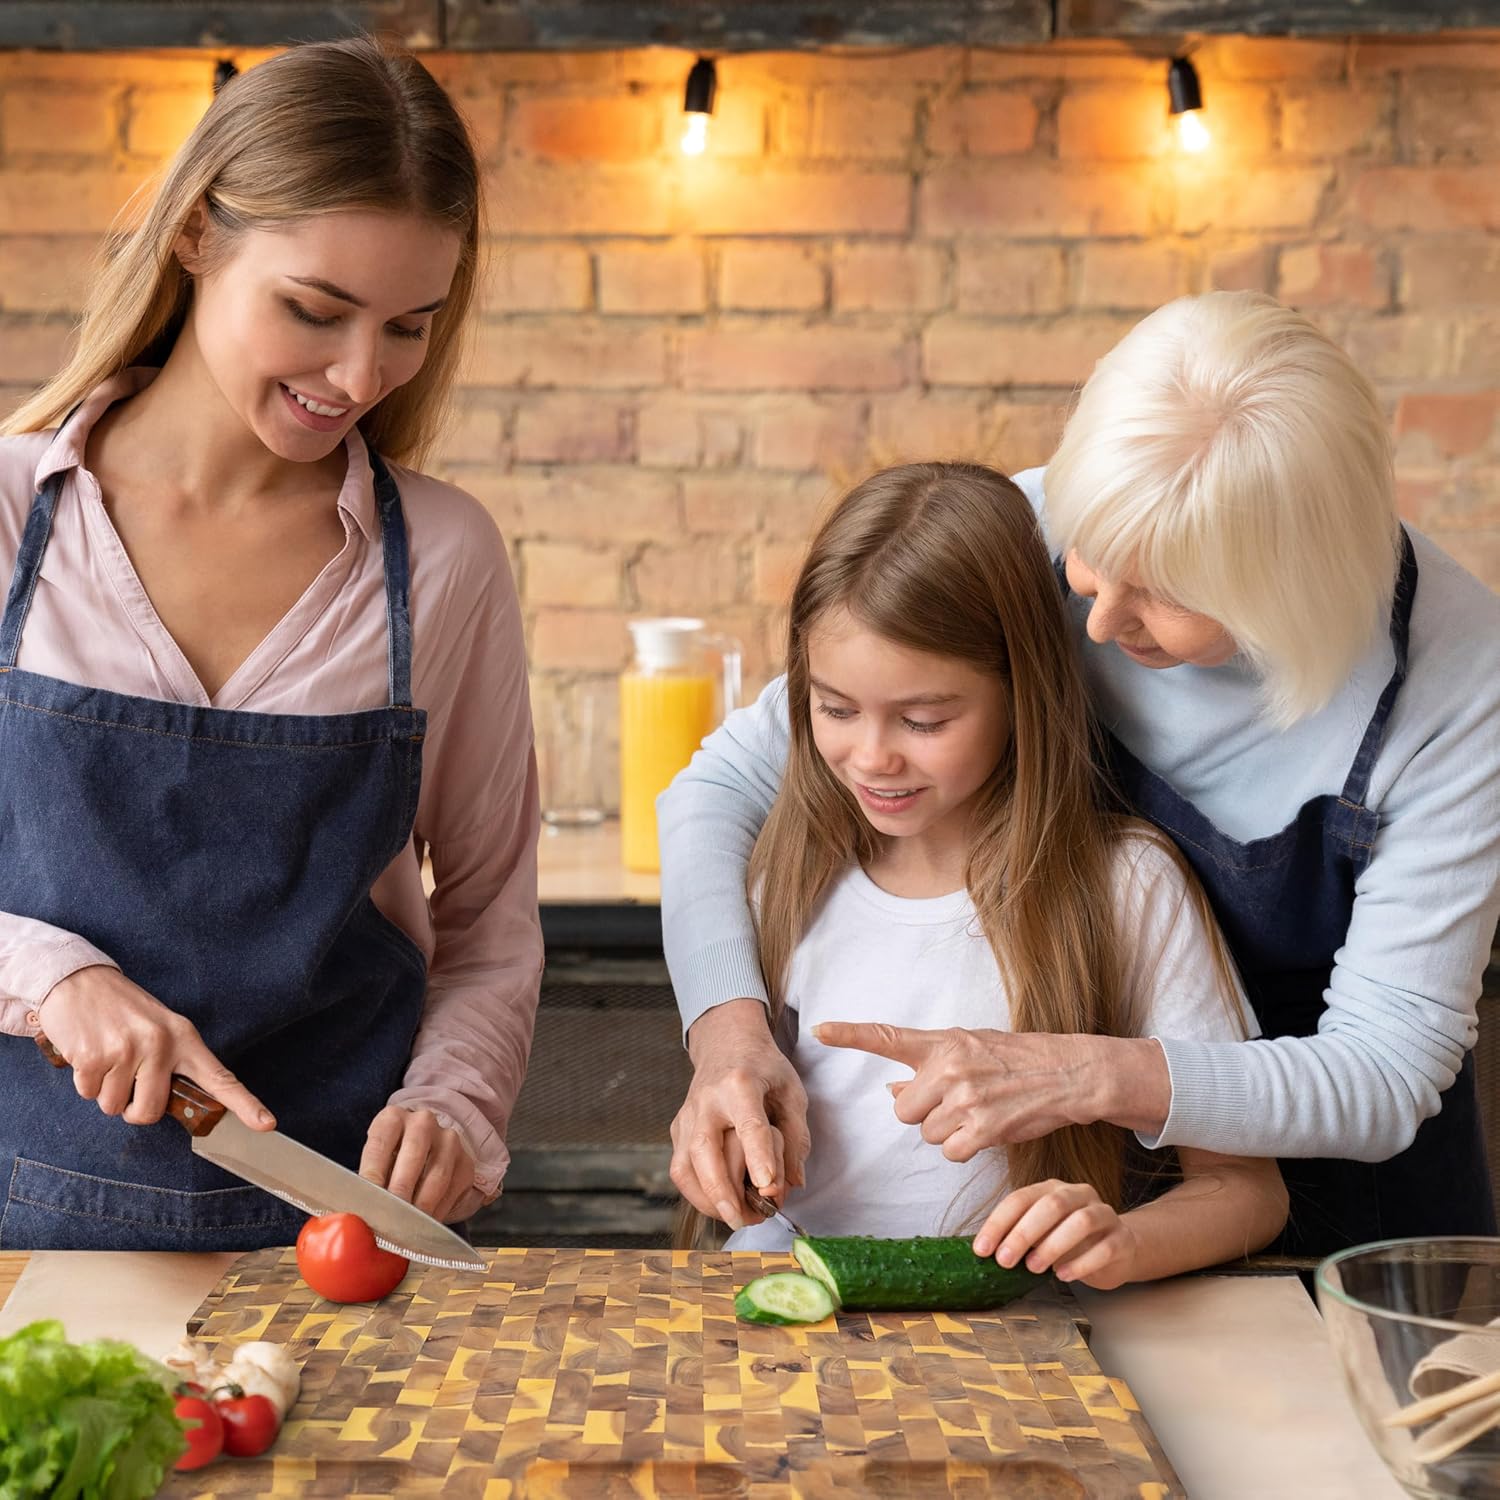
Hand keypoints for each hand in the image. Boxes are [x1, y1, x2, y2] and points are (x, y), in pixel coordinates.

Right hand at [36, 965, 274, 1130]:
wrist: (80, 981)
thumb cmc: (122, 1010)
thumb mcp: (160, 1027)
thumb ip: (173, 1062)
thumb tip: (173, 1104)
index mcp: (184, 1038)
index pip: (219, 1077)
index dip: (244, 1104)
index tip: (267, 1124)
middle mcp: (160, 1044)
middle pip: (150, 1111)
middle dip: (133, 1108)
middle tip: (126, 1079)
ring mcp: (127, 1050)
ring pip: (114, 1107)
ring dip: (105, 1091)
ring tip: (107, 1056)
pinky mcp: (94, 1057)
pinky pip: (88, 1094)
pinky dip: (85, 1082)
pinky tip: (89, 1052)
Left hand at [360, 1105, 485, 1222]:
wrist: (427, 1152)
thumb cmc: (391, 1161)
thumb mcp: (375, 1163)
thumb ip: (366, 1183)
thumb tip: (347, 1215)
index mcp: (393, 1118)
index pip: (380, 1145)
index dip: (373, 1177)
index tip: (366, 1205)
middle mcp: (423, 1122)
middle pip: (412, 1158)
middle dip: (399, 1194)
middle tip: (389, 1220)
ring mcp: (449, 1140)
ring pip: (437, 1177)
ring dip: (420, 1208)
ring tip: (406, 1229)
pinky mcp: (466, 1163)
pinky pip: (453, 1192)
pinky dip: (438, 1213)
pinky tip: (425, 1225)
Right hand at [670, 999, 810, 1228]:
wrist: (727, 1043)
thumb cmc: (764, 1070)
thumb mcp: (792, 1093)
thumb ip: (797, 1138)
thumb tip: (792, 1184)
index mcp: (741, 1084)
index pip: (749, 1126)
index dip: (759, 1159)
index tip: (768, 1189)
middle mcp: (707, 1099)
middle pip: (706, 1151)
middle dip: (723, 1192)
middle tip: (747, 1220)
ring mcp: (687, 1115)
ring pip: (685, 1166)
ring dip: (707, 1200)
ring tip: (735, 1217)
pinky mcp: (677, 1128)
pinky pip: (680, 1169)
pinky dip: (697, 1194)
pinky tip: (719, 1204)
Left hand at [813, 1022, 1167, 1156]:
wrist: (1066, 1072)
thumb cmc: (1014, 1059)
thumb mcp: (969, 1050)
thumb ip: (929, 1068)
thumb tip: (892, 1088)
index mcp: (942, 1043)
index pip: (887, 1036)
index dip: (850, 1034)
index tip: (819, 1029)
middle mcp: (949, 1067)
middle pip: (903, 1109)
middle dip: (923, 1113)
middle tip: (955, 1102)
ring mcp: (965, 1098)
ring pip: (928, 1134)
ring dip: (947, 1131)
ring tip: (978, 1111)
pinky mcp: (983, 1128)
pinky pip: (951, 1151)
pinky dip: (965, 1148)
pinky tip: (987, 1129)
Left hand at [973, 1179, 1138, 1288]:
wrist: (1118, 1249)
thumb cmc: (1070, 1242)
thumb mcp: (1041, 1234)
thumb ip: (1018, 1236)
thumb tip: (985, 1252)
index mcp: (1052, 1188)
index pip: (1021, 1198)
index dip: (998, 1223)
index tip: (982, 1250)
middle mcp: (1079, 1194)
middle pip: (1051, 1205)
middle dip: (1023, 1233)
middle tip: (1005, 1260)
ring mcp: (1104, 1213)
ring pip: (1080, 1221)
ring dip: (1052, 1245)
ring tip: (1033, 1268)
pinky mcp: (1122, 1238)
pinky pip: (1104, 1248)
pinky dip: (1081, 1263)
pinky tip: (1063, 1275)